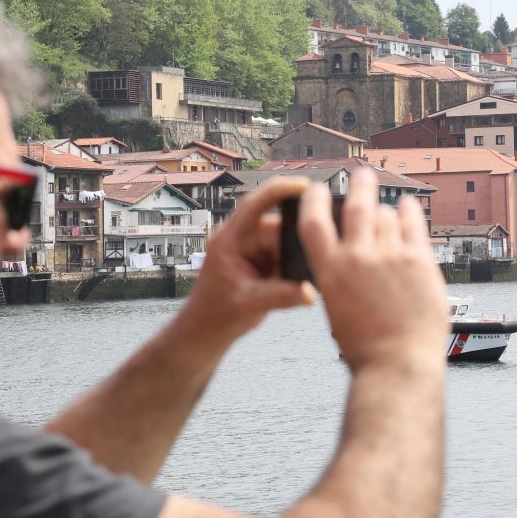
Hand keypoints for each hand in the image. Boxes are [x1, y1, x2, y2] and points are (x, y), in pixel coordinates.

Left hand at [177, 176, 315, 345]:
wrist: (205, 330)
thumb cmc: (215, 314)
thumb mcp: (249, 304)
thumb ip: (281, 296)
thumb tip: (311, 292)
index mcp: (229, 240)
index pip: (255, 204)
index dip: (280, 190)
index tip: (305, 186)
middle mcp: (240, 239)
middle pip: (277, 226)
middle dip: (295, 240)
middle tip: (311, 258)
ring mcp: (250, 249)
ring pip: (284, 241)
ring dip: (293, 257)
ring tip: (290, 279)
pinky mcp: (260, 260)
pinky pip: (283, 254)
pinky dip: (291, 266)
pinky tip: (295, 280)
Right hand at [298, 167, 446, 372]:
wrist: (398, 364)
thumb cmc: (366, 348)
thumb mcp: (336, 309)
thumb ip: (340, 278)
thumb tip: (349, 257)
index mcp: (330, 271)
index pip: (313, 220)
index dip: (314, 199)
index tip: (318, 190)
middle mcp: (358, 258)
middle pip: (357, 205)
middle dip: (360, 185)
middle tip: (362, 175)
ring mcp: (390, 257)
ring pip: (386, 215)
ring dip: (385, 208)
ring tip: (388, 204)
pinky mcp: (418, 261)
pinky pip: (413, 225)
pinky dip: (409, 211)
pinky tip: (408, 206)